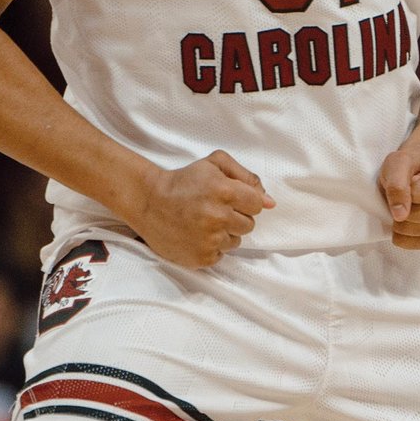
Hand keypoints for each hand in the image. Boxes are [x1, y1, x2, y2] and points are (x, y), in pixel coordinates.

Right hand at [131, 152, 272, 267]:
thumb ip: (247, 177)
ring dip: (224, 233)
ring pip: (236, 242)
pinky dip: (211, 247)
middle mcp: (219, 217)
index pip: (257, 205)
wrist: (149, 202)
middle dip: (235, 217)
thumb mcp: (214, 164)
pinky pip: (220, 255)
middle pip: (249, 225)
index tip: (229, 199)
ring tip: (203, 223)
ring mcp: (210, 240)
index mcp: (225, 191)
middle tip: (213, 210)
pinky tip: (196, 235)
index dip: (245, 201)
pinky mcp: (201, 257)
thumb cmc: (184, 181)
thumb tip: (270, 202)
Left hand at [377, 142, 419, 250]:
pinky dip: (400, 232)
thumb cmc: (415, 164)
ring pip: (410, 229)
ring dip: (400, 218)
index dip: (404, 186)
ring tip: (411, 203)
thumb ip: (397, 183)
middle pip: (414, 214)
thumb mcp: (401, 161)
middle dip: (402, 203)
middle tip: (410, 192)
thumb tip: (400, 215)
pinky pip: (408, 242)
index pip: (417, 194)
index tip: (413, 178)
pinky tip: (410, 218)